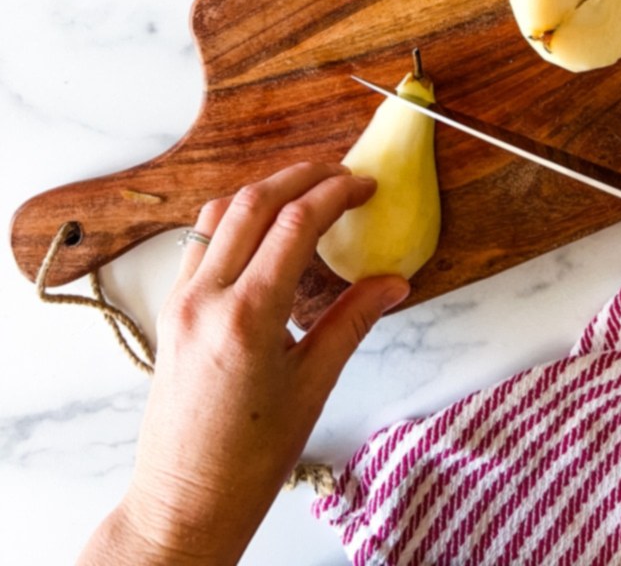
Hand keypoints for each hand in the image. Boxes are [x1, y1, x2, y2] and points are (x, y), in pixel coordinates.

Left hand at [78, 161, 409, 565]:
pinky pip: (200, 242)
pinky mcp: (170, 309)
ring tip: (306, 191)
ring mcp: (180, 300)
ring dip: (265, 191)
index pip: (294, 224)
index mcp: (246, 317)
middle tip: (342, 175)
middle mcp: (205, 298)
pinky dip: (236, 219)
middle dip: (302, 177)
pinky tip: (265, 230)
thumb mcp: (313, 386)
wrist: (184, 502)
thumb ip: (352, 321)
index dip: (335, 193)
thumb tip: (394, 283)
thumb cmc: (250, 460)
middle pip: (253, 203)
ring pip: (218, 214)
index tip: (365, 185)